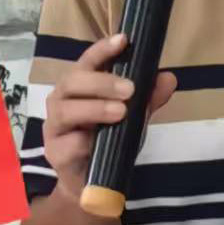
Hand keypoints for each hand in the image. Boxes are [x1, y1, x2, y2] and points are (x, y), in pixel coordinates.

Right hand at [42, 34, 176, 198]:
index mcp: (79, 88)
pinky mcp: (55, 152)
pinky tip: (96, 143)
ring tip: (120, 112)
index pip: (88, 62)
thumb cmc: (106, 143)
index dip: (103, 49)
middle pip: (72, 81)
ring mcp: (55, 127)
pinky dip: (83, 141)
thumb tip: (168, 77)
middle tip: (129, 89)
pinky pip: (67, 143)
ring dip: (94, 108)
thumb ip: (147, 100)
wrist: (89, 184)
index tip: (123, 40)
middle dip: (101, 82)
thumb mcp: (131, 119)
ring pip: (66, 110)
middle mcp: (62, 101)